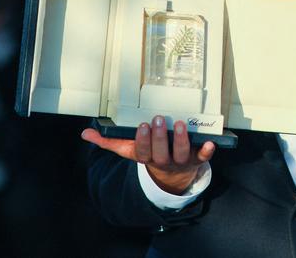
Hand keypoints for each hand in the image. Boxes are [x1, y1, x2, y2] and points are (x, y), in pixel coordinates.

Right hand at [81, 116, 214, 194]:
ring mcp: (181, 161)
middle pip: (161, 153)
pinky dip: (207, 151)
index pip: (143, 151)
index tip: (141, 125)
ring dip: (180, 140)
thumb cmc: (148, 155)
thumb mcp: (128, 150)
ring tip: (178, 124)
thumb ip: (108, 141)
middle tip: (157, 119)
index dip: (143, 140)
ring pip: (181, 153)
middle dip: (158, 137)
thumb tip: (85, 134)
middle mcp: (164, 161)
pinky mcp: (197, 159)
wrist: (171, 175)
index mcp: (147, 158)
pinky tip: (210, 142)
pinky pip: (203, 157)